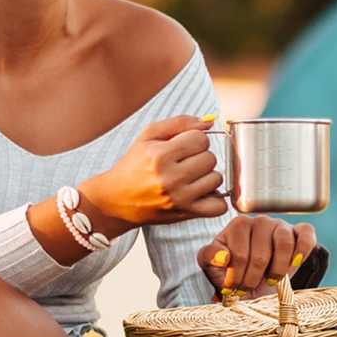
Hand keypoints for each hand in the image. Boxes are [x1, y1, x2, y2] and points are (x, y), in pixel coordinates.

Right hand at [80, 115, 227, 227]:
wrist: (117, 200)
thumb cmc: (134, 166)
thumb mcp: (148, 136)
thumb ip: (179, 123)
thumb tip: (210, 122)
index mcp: (160, 155)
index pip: (200, 139)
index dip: (194, 139)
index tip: (184, 146)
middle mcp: (170, 178)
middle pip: (211, 158)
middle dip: (201, 156)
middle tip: (185, 162)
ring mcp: (180, 198)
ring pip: (217, 179)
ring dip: (207, 176)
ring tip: (191, 177)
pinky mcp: (185, 214)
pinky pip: (219, 206)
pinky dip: (216, 199)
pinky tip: (202, 193)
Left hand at [198, 217, 317, 297]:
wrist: (257, 277)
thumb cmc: (234, 269)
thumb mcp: (212, 265)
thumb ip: (208, 256)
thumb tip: (222, 257)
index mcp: (238, 225)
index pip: (239, 255)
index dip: (235, 278)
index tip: (232, 288)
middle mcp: (260, 221)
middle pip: (260, 255)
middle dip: (253, 280)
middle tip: (247, 289)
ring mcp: (281, 225)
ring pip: (283, 245)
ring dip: (276, 271)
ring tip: (269, 280)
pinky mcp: (299, 232)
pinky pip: (306, 235)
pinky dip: (303, 249)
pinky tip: (295, 263)